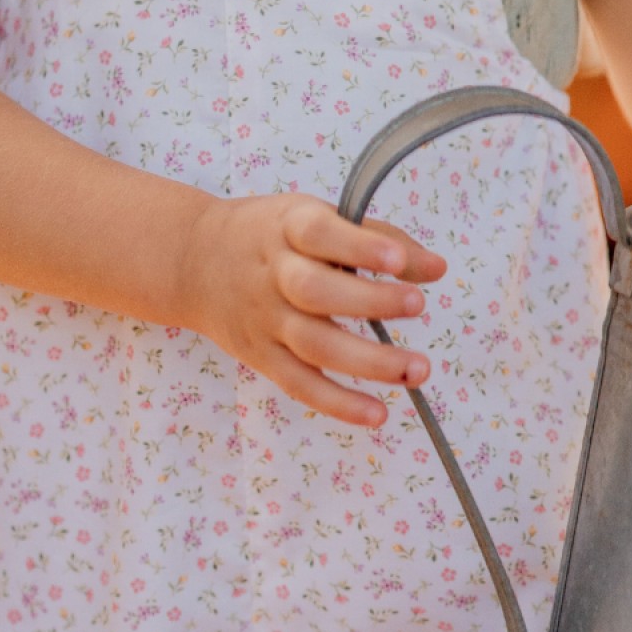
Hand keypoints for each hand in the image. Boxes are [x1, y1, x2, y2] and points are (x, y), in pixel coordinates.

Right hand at [178, 194, 446, 427]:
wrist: (193, 261)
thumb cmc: (271, 236)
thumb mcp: (313, 217)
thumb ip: (375, 240)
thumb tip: (437, 269)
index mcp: (287, 227)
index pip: (320, 233)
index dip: (359, 247)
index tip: (398, 260)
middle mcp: (273, 274)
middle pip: (315, 291)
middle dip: (369, 301)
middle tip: (418, 306)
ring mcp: (264, 319)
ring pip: (314, 344)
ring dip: (368, 361)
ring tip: (417, 369)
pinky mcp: (261, 357)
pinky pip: (300, 384)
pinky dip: (338, 403)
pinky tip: (378, 413)